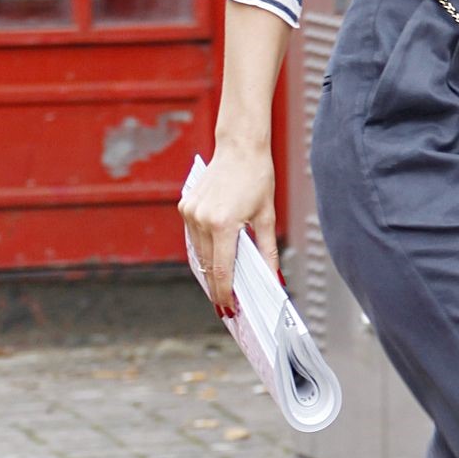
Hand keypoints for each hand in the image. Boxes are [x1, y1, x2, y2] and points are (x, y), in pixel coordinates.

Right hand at [179, 145, 277, 317]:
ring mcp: (190, 213)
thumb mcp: (267, 216)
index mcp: (223, 224)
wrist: (239, 148)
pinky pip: (193, 237)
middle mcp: (201, 219)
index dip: (225, 293)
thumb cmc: (256, 177)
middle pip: (208, 265)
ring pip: (198, 253)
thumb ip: (268, 250)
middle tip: (227, 304)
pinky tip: (215, 259)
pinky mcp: (185, 206)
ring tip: (222, 286)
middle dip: (217, 286)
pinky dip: (204, 250)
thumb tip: (273, 277)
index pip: (222, 270)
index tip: (228, 309)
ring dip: (209, 269)